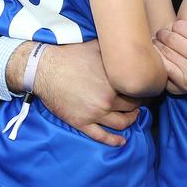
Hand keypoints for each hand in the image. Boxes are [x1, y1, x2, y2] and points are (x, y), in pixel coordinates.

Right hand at [8, 40, 140, 146]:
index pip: (137, 89)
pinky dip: (114, 141)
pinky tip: (121, 141)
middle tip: (137, 103)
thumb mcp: (97, 46)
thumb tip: (129, 45)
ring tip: (132, 118)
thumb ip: (115, 50)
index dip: (140, 89)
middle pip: (132, 107)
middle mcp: (108, 99)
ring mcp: (95, 113)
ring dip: (130, 122)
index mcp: (114, 80)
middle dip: (136, 106)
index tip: (141, 89)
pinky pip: (102, 136)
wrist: (45, 69)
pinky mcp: (82, 123)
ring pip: (121, 124)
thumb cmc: (71, 55)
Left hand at [154, 7, 186, 103]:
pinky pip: (167, 70)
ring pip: (166, 53)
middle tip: (162, 33)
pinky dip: (161, 62)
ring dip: (160, 46)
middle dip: (164, 34)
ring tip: (158, 43)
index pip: (180, 26)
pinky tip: (162, 57)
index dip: (178, 25)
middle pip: (170, 39)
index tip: (179, 28)